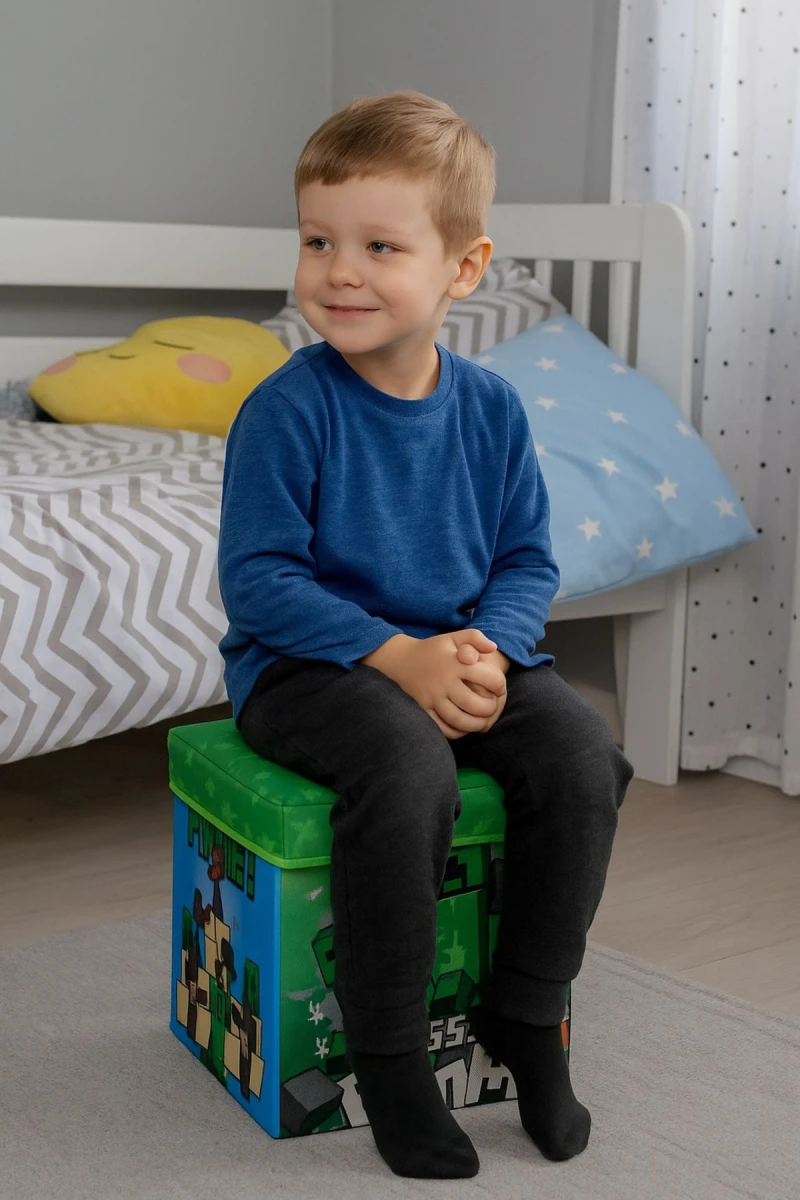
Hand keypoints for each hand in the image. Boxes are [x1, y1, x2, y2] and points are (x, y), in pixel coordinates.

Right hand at [362, 629, 506, 740]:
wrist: (398, 660)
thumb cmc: (432, 650)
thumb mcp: (452, 637)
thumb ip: (475, 637)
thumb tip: (493, 647)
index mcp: (455, 663)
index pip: (488, 678)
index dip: (500, 685)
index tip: (499, 688)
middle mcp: (444, 681)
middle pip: (475, 704)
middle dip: (490, 709)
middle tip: (493, 707)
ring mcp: (432, 698)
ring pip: (460, 720)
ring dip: (476, 724)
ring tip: (482, 721)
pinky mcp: (422, 709)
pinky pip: (443, 728)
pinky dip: (457, 732)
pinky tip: (464, 727)